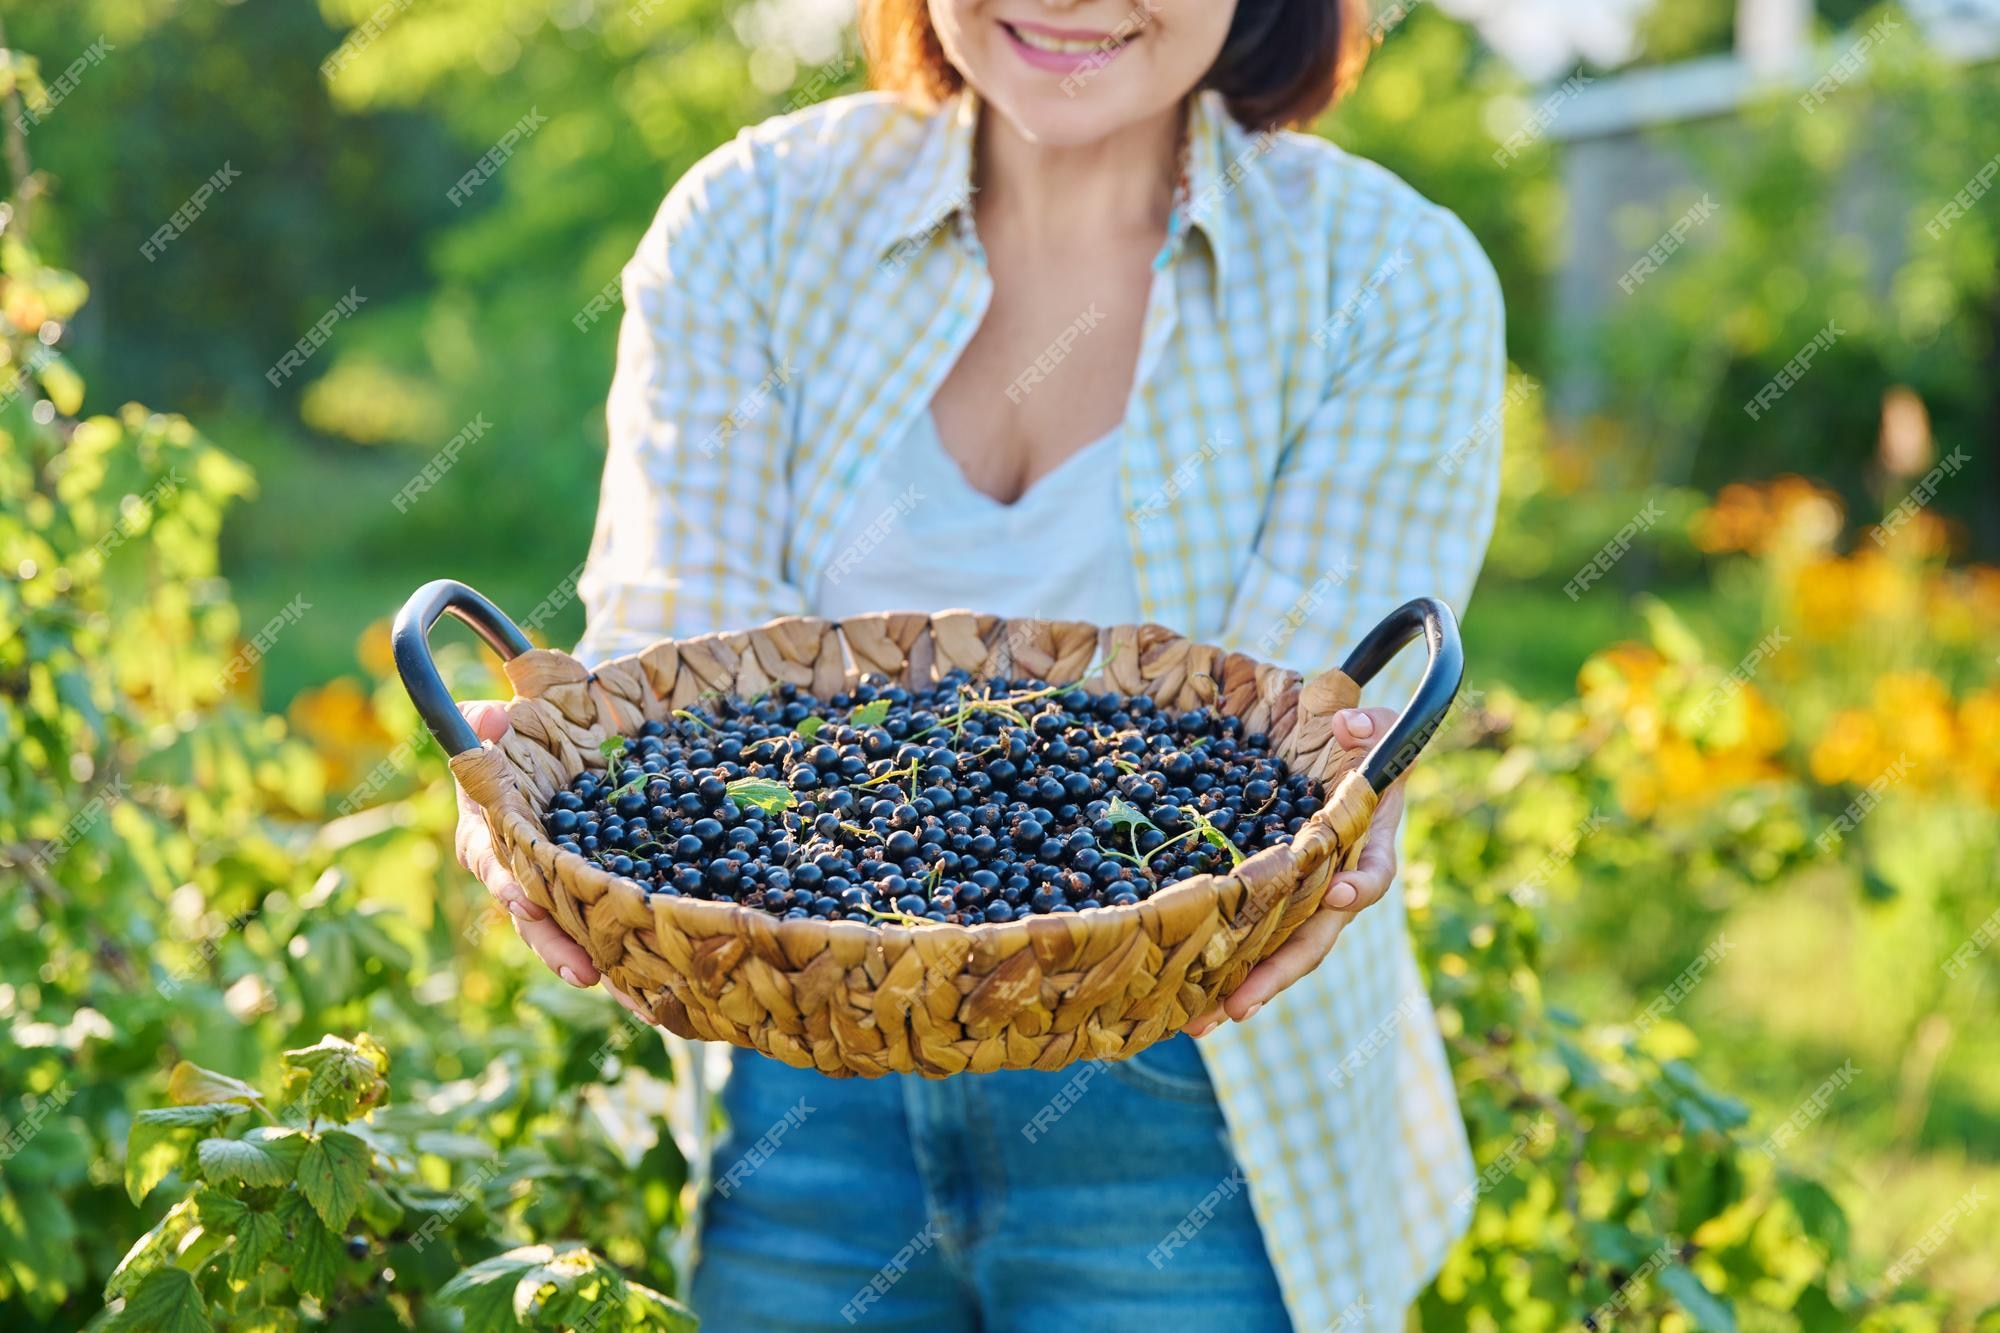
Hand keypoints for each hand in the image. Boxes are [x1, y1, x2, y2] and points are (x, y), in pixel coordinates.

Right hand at [453, 703, 661, 1026]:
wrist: (543, 761)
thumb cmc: (516, 744)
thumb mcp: (499, 727)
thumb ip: (487, 723)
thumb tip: (488, 718)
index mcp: (488, 837)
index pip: (494, 864)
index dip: (508, 884)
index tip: (526, 902)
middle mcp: (515, 876)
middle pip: (532, 919)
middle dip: (557, 947)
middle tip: (586, 972)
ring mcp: (550, 895)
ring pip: (566, 936)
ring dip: (594, 965)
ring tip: (628, 993)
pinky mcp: (583, 902)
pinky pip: (600, 933)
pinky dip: (623, 959)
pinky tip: (654, 987)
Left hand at [1187, 706, 1405, 1037]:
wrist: (1341, 769)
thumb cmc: (1358, 748)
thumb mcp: (1373, 728)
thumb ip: (1370, 726)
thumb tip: (1348, 725)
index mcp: (1369, 846)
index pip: (1376, 871)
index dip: (1363, 885)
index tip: (1343, 892)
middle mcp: (1339, 884)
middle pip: (1316, 938)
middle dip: (1278, 973)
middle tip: (1238, 1006)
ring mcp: (1306, 902)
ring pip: (1280, 954)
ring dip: (1243, 988)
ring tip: (1199, 1022)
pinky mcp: (1273, 904)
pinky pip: (1253, 940)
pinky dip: (1224, 968)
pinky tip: (1187, 999)